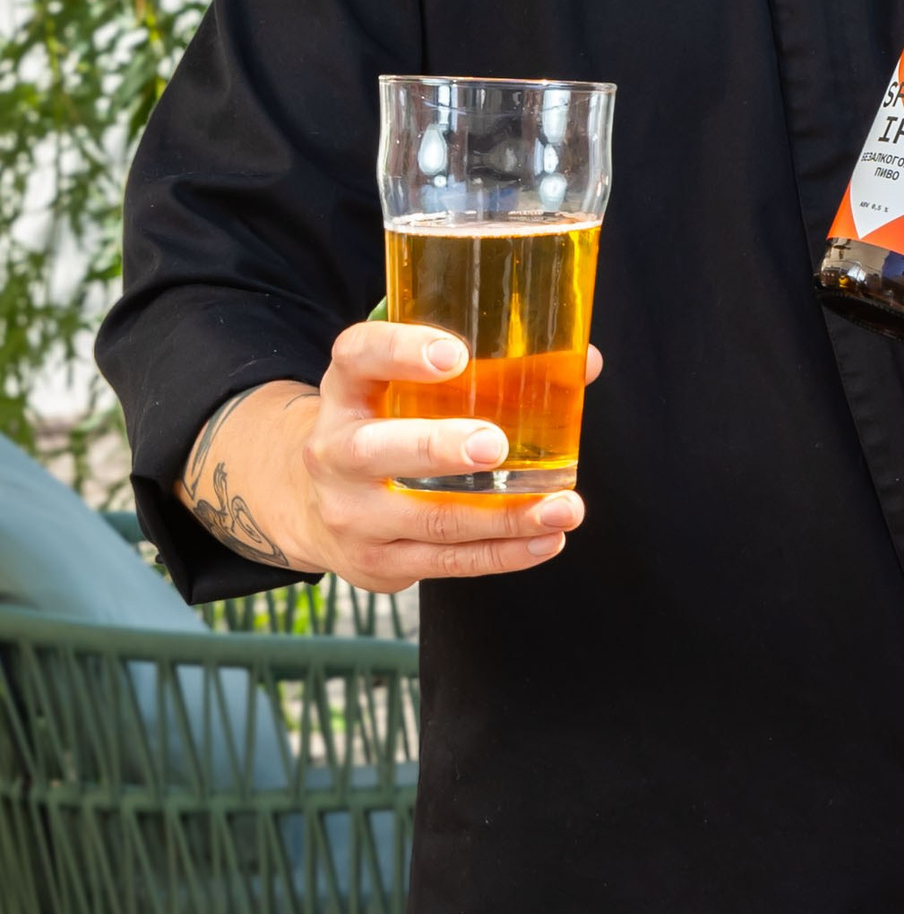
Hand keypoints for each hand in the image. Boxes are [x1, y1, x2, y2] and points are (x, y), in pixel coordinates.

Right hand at [190, 323, 598, 591]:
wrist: (310, 504)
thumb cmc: (386, 427)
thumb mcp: (407, 387)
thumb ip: (487, 369)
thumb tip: (582, 365)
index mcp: (347, 391)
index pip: (359, 357)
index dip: (400, 351)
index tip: (455, 353)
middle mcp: (336, 452)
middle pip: (375, 449)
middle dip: (437, 448)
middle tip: (495, 445)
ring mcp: (351, 514)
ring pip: (429, 519)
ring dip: (504, 517)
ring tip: (563, 508)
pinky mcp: (378, 562)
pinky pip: (447, 561)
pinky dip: (502, 554)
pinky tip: (545, 541)